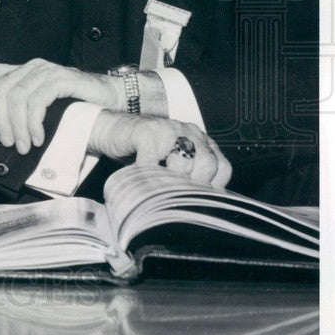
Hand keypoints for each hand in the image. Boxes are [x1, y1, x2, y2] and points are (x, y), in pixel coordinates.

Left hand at [0, 59, 123, 154]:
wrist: (111, 97)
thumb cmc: (77, 106)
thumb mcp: (44, 108)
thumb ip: (24, 113)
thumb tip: (4, 136)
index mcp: (23, 73)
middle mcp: (31, 68)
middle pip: (0, 90)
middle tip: (9, 141)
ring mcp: (46, 71)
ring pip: (17, 97)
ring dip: (18, 126)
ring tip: (26, 144)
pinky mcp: (61, 78)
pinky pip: (37, 100)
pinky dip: (34, 122)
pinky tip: (39, 136)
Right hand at [88, 111, 231, 187]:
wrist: (112, 129)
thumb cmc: (143, 150)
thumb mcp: (171, 161)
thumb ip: (188, 174)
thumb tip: (200, 205)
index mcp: (199, 139)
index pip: (222, 166)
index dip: (214, 187)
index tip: (200, 200)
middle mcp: (188, 132)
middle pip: (208, 162)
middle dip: (195, 185)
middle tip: (179, 196)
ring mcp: (167, 129)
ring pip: (183, 160)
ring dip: (171, 180)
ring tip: (160, 189)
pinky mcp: (145, 132)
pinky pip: (152, 160)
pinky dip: (147, 175)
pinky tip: (142, 181)